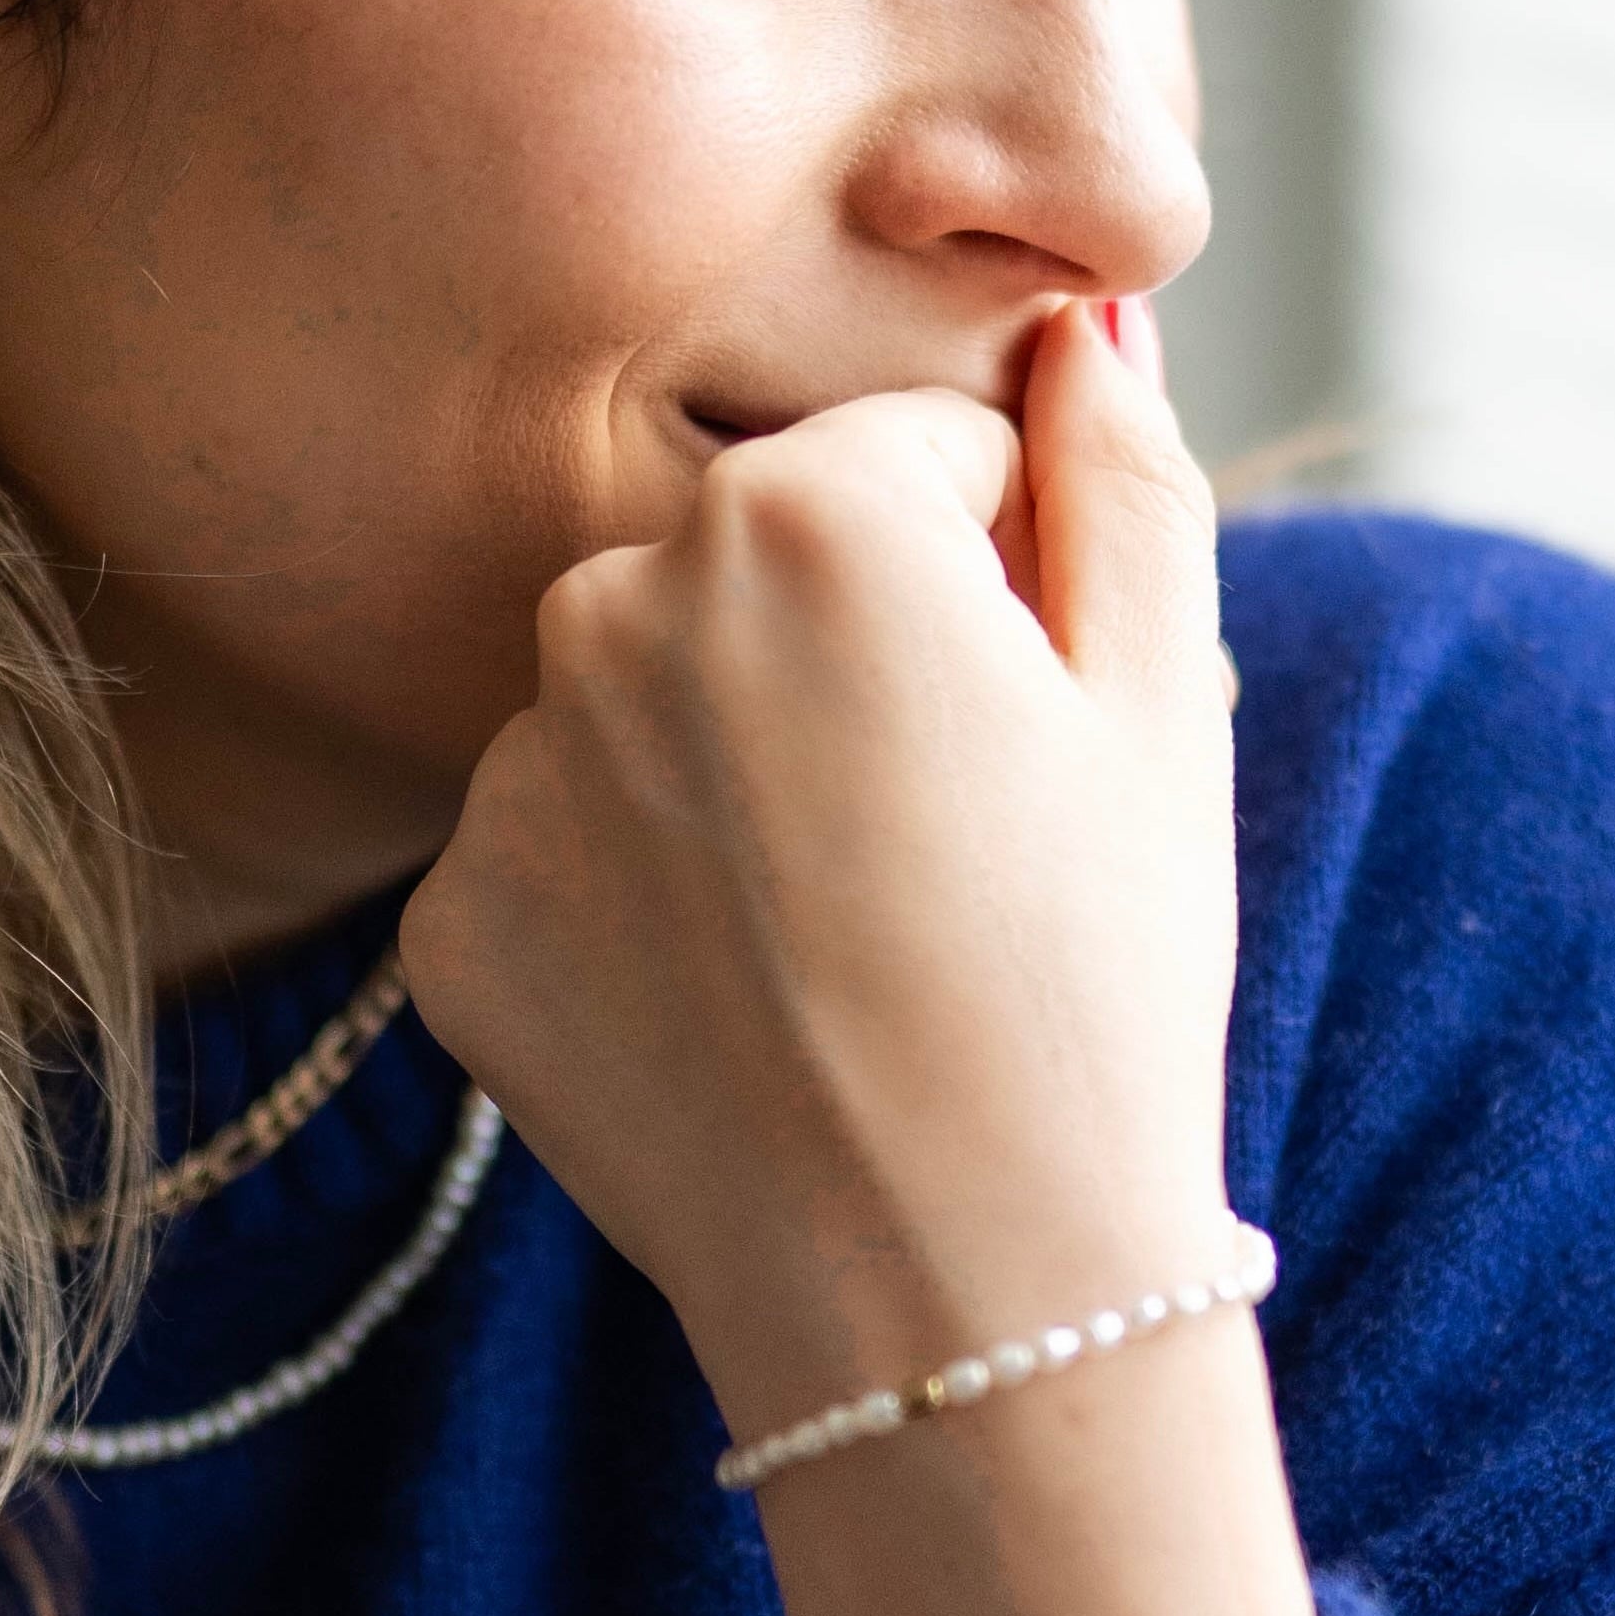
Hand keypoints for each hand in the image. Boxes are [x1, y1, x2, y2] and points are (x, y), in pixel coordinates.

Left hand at [402, 294, 1236, 1438]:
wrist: (957, 1297)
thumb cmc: (1093, 989)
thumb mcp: (1163, 703)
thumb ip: (1117, 468)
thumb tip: (1071, 318)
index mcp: (805, 507)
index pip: (916, 456)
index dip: (1000, 582)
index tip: (1030, 728)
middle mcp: (613, 598)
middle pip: (759, 562)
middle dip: (847, 650)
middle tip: (941, 842)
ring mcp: (509, 768)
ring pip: (644, 701)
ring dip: (728, 767)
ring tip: (842, 933)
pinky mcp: (451, 915)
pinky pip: (556, 850)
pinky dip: (635, 907)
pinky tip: (736, 1004)